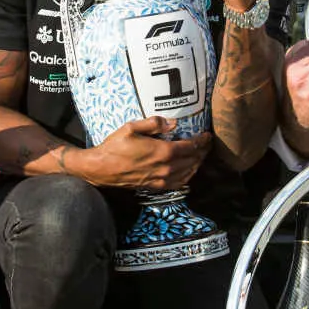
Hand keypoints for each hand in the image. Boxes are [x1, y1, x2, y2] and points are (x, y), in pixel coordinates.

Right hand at [73, 116, 206, 188]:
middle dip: (202, 152)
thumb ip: (153, 123)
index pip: (190, 147)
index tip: (207, 136)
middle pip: (192, 160)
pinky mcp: (155, 186)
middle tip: (206, 144)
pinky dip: (187, 176)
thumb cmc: (114, 147)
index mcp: (162, 152)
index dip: (201, 141)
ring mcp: (161, 179)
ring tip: (200, 155)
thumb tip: (173, 122)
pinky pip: (178, 183)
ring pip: (188, 173)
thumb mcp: (131, 127)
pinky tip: (188, 171)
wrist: (101, 169)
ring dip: (197, 164)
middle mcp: (165, 167)